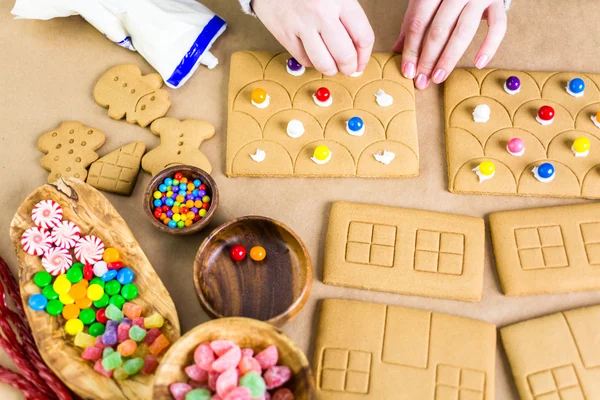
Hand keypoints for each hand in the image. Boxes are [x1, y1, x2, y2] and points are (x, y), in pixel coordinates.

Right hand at [252, 0, 374, 75]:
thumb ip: (349, 18)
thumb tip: (358, 52)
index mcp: (340, 0)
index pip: (363, 36)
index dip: (364, 56)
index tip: (361, 63)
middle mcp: (322, 13)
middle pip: (345, 55)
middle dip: (349, 68)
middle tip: (348, 69)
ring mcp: (302, 25)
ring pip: (324, 63)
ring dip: (331, 70)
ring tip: (331, 66)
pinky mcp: (285, 34)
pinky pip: (304, 60)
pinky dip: (312, 62)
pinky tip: (314, 54)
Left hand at [393, 0, 506, 88]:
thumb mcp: (424, 0)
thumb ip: (412, 22)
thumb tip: (397, 50)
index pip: (418, 23)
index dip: (412, 49)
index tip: (408, 71)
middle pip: (439, 29)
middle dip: (428, 59)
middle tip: (422, 81)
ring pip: (463, 31)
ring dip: (449, 58)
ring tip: (438, 77)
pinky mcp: (497, 2)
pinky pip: (497, 26)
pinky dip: (489, 46)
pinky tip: (478, 63)